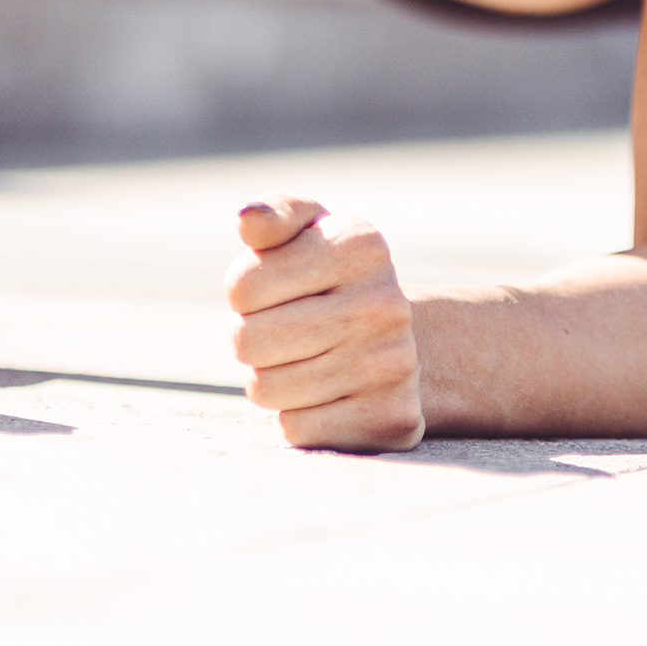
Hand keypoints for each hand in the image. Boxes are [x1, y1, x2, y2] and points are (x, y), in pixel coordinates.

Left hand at [226, 196, 423, 452]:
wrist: (404, 341)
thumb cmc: (332, 279)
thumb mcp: (310, 231)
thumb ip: (274, 216)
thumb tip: (247, 220)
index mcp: (360, 245)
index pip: (242, 286)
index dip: (245, 292)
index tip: (277, 289)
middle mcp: (384, 304)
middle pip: (247, 341)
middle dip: (251, 338)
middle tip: (284, 331)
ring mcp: (392, 364)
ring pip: (267, 389)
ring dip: (272, 378)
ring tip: (306, 360)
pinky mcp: (391, 419)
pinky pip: (296, 429)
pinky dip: (299, 416)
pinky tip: (328, 394)